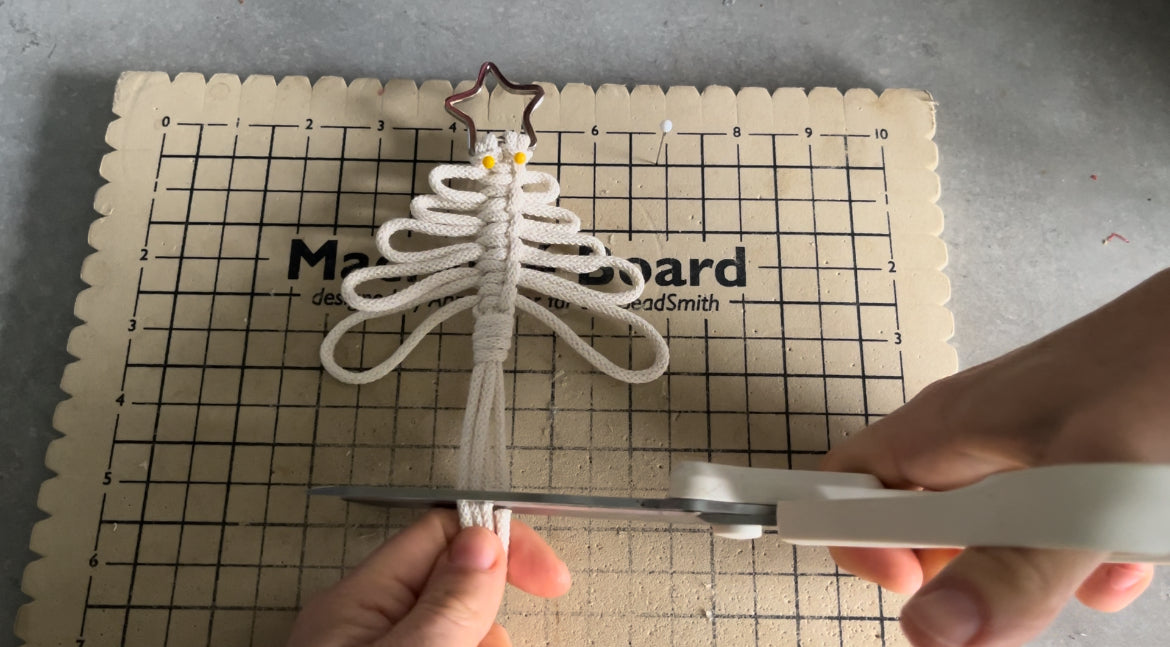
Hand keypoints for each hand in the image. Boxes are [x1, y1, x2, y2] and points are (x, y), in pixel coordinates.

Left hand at [286, 510, 570, 646]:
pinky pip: (446, 646)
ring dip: (486, 640)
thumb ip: (447, 602)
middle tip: (502, 643)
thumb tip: (482, 542)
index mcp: (358, 603)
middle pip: (455, 588)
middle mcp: (366, 628)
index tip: (548, 577)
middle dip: (493, 613)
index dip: (499, 543)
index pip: (440, 535)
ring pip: (457, 629)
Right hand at [823, 269, 1169, 645]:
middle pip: (916, 526)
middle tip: (1013, 578)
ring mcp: (1017, 452)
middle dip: (959, 570)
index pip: (841, 489)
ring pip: (988, 537)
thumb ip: (1012, 569)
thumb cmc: (1159, 365)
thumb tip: (931, 629)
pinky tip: (1124, 554)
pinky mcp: (1066, 463)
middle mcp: (967, 440)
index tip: (908, 582)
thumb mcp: (1085, 489)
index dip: (855, 541)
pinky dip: (1083, 556)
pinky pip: (1048, 530)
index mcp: (941, 430)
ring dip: (1034, 569)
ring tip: (1088, 557)